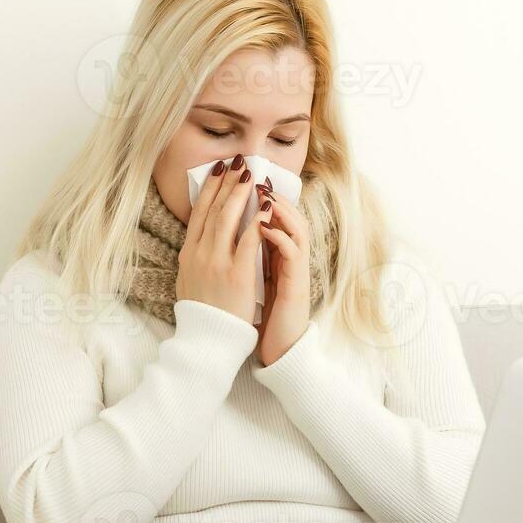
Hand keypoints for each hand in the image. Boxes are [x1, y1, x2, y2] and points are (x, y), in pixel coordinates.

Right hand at [176, 154, 274, 325]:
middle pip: (213, 209)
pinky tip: (267, 206)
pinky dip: (258, 220)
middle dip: (226, 182)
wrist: (208, 341)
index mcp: (188, 255)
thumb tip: (200, 238)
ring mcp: (216, 262)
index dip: (209, 189)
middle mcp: (199, 254)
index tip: (218, 170)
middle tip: (238, 161)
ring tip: (251, 175)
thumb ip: (195, 258)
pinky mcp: (236, 273)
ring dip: (240, 193)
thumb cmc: (204, 314)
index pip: (199, 213)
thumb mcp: (190, 281)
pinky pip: (249, 240)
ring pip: (227, 218)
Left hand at [253, 179, 311, 365]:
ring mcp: (296, 270)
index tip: (236, 179)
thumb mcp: (249, 281)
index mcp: (275, 257)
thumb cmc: (261, 317)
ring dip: (279, 208)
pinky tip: (266, 226)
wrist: (278, 349)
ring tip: (263, 193)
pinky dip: (281, 236)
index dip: (255, 199)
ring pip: (296, 228)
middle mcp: (289, 259)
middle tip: (250, 173)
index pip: (269, 219)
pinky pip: (293, 253)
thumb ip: (244, 258)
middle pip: (285, 216)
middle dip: (267, 193)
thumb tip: (223, 238)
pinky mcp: (298, 284)